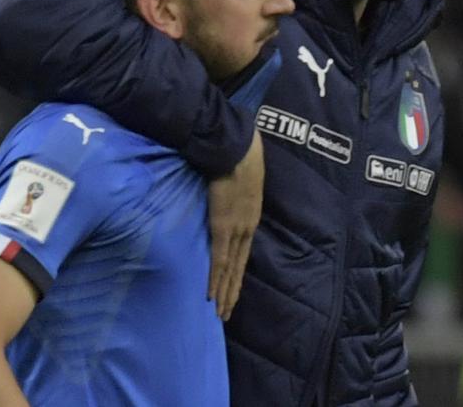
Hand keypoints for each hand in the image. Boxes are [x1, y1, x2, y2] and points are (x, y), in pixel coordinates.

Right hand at [207, 130, 264, 320]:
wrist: (236, 150)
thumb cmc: (238, 158)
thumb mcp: (243, 181)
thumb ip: (235, 195)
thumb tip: (226, 197)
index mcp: (250, 218)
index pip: (243, 254)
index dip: (237, 275)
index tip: (234, 291)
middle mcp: (246, 229)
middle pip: (238, 267)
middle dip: (232, 291)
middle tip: (226, 313)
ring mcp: (234, 230)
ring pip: (229, 270)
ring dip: (224, 292)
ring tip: (220, 312)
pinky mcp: (222, 227)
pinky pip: (218, 259)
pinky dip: (215, 279)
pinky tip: (211, 295)